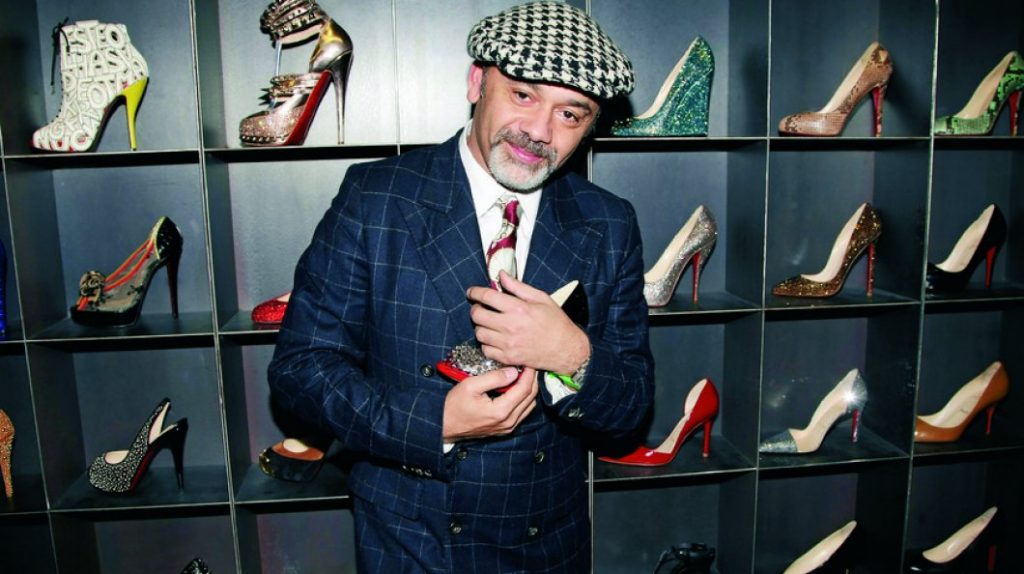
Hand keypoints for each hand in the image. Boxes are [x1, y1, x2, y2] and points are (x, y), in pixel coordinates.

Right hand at [442, 367, 538, 440]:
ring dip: (529, 390)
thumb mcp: (471, 386)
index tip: (528, 362)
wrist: (445, 426)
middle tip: (528, 366)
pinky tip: (516, 389)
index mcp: (501, 411)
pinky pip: (522, 413)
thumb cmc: (454, 405)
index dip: (529, 374)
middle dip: (532, 380)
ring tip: (524, 376)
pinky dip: (523, 400)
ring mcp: (507, 427)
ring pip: (529, 406)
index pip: (524, 389)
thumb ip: (494, 378)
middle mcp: (508, 422)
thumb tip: (513, 371)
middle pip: (531, 398)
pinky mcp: (504, 429)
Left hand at [466, 272, 588, 373]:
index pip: (486, 297)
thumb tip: (501, 275)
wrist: (566, 349)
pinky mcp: (508, 358)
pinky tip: (495, 339)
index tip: (472, 292)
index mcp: (518, 308)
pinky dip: (487, 344)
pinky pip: (485, 350)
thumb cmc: (556, 322)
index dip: (475, 292)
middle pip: (477, 316)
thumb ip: (518, 287)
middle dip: (476, 309)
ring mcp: (508, 344)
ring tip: (490, 324)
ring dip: (481, 327)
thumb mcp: (541, 298)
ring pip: (479, 333)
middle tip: (481, 308)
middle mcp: (510, 326)